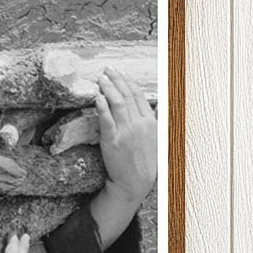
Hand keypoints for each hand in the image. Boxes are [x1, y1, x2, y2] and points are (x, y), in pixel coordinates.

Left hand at [95, 67, 156, 204]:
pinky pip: (106, 118)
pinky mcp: (112, 140)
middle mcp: (139, 125)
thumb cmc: (144, 162)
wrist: (134, 182)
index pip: (138, 96)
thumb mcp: (155, 140)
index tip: (119, 73)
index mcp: (150, 123)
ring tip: (100, 79)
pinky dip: (101, 105)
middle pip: (126, 95)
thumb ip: (153, 122)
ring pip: (116, 103)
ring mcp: (125, 132)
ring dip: (107, 88)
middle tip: (107, 70)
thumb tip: (153, 106)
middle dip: (116, 80)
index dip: (128, 82)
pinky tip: (97, 96)